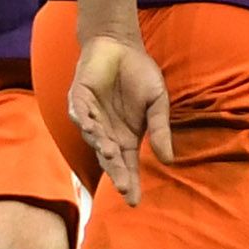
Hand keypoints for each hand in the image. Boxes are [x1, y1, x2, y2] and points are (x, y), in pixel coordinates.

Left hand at [68, 32, 173, 204]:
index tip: (134, 201)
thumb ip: (159, 130)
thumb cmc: (141, 76)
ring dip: (100, 145)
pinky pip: (79, 112)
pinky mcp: (79, 99)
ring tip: (110, 154)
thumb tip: (169, 160)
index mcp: (126, 138)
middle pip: (110, 158)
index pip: (127, 166)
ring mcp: (91, 117)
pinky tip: (89, 126)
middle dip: (116, 172)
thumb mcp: (157, 104)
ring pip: (93, 137)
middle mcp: (107, 133)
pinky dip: (82, 119)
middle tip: (123, 187)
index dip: (130, 181)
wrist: (121, 47)